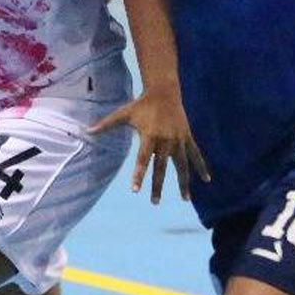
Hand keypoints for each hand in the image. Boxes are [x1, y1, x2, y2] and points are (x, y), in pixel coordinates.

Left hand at [89, 89, 210, 203]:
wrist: (164, 92)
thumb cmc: (141, 105)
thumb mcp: (123, 114)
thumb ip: (106, 124)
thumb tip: (87, 131)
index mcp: (150, 136)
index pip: (143, 160)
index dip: (139, 174)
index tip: (135, 190)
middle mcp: (166, 140)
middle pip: (161, 168)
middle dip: (157, 186)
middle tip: (154, 203)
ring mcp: (178, 140)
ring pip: (183, 165)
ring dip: (184, 183)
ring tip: (185, 199)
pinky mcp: (188, 137)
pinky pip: (196, 155)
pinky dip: (201, 167)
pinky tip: (207, 180)